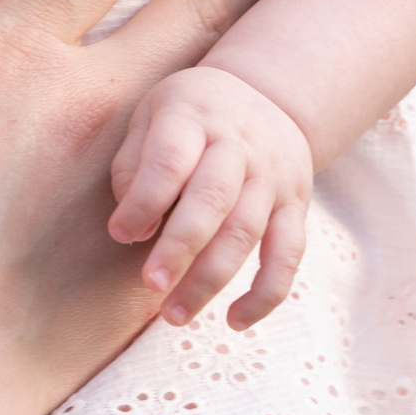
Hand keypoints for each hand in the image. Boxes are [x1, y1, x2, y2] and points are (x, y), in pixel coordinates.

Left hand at [108, 65, 313, 331]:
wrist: (268, 94)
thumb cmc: (191, 115)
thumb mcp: (152, 114)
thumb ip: (134, 164)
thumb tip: (129, 228)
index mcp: (195, 115)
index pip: (171, 160)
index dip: (145, 200)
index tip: (120, 234)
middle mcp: (239, 144)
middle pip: (212, 199)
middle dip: (180, 248)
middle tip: (151, 286)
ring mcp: (273, 175)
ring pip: (246, 232)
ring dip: (210, 279)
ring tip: (175, 315)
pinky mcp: (296, 204)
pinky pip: (288, 255)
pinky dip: (265, 293)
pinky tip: (234, 320)